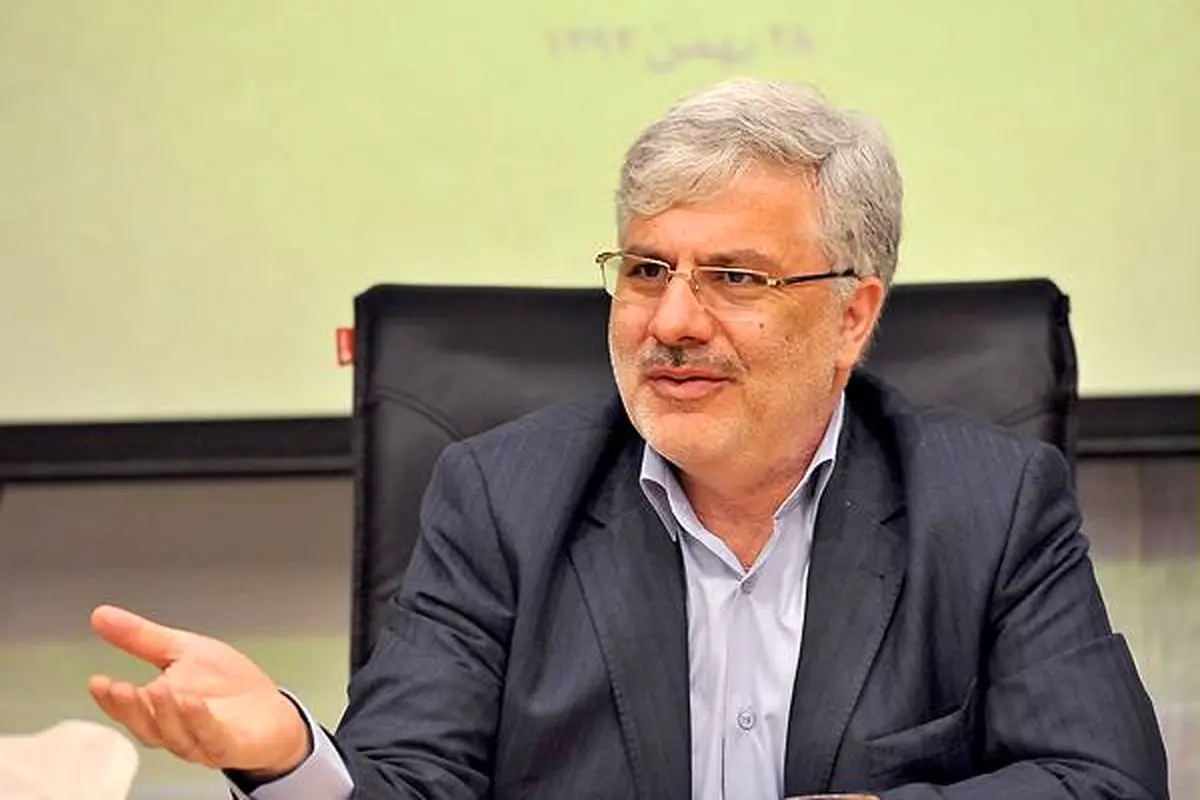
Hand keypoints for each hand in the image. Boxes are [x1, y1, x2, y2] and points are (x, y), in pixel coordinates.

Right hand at [87, 604, 310, 778]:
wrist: (272, 712)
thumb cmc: (227, 685)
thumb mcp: (184, 651)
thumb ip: (142, 639)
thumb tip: (99, 616)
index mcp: (160, 710)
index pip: (129, 708)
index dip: (111, 699)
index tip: (97, 682)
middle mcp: (177, 731)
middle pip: (147, 726)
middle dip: (131, 708)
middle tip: (120, 688)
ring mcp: (203, 741)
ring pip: (176, 735)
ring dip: (164, 713)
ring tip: (156, 688)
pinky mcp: (232, 745)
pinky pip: (212, 738)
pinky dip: (201, 722)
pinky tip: (193, 703)